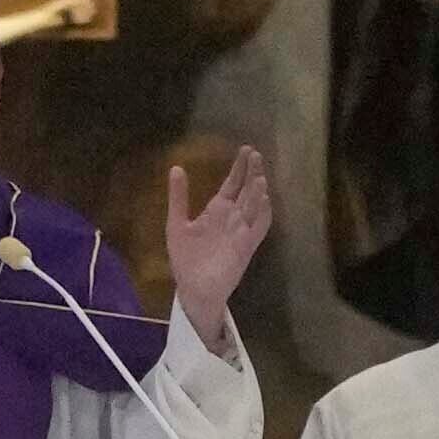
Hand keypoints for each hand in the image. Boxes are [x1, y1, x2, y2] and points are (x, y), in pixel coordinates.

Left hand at [164, 135, 276, 336]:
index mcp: (217, 211)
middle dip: (252, 173)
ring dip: (258, 192)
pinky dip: (263, 214)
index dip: (239, 168)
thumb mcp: (177, 223)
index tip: (246, 149)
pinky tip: (263, 200)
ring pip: (254, 206)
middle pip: (247, 190)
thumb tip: (175, 167)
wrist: (192, 289)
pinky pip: (258, 228)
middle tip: (256, 154)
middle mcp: (232, 218)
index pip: (232, 184)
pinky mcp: (245, 246)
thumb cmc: (186, 258)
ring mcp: (241, 231)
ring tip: (259, 176)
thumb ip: (178, 197)